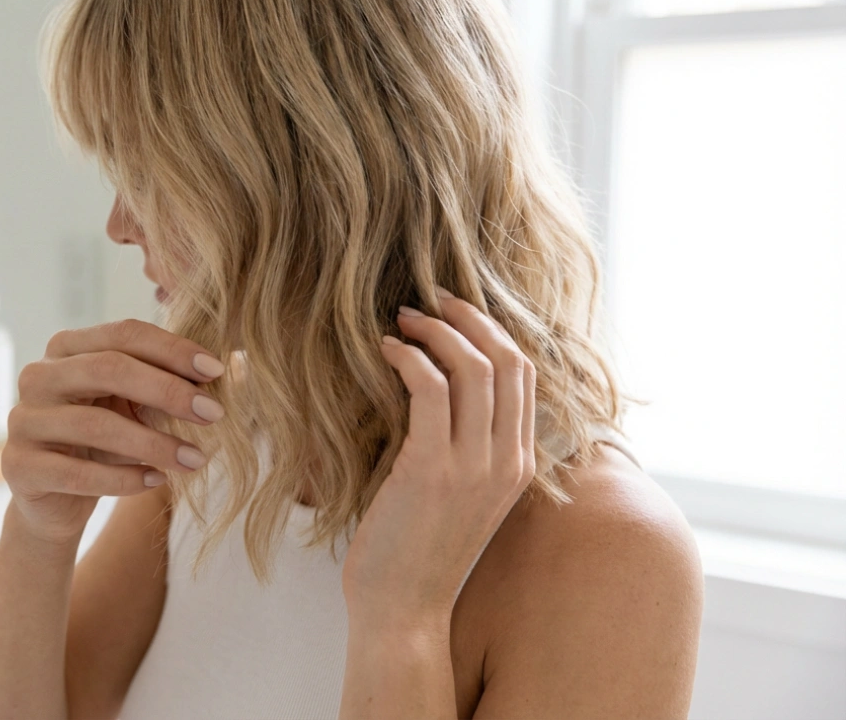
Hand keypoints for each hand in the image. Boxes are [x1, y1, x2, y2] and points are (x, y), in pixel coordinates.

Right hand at [2, 319, 225, 545]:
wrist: (56, 501)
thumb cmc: (106, 443)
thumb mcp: (139, 409)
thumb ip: (177, 385)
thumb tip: (243, 366)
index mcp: (67, 348)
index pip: (123, 333)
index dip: (172, 349)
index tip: (217, 370)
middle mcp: (38, 375)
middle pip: (108, 369)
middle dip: (168, 390)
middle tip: (215, 414)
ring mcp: (23, 420)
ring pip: (95, 425)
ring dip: (154, 443)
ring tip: (195, 459)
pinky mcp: (18, 466)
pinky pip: (76, 472)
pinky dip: (123, 479)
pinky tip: (156, 483)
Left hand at [341, 288, 535, 627]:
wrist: (402, 610)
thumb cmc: (417, 550)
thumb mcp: (458, 494)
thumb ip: (464, 446)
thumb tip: (437, 387)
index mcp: (520, 465)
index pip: (525, 376)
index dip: (491, 332)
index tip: (454, 312)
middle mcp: (508, 462)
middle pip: (509, 360)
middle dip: (469, 318)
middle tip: (429, 300)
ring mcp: (475, 466)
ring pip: (474, 367)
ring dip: (435, 331)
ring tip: (400, 320)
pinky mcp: (433, 469)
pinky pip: (431, 388)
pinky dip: (408, 357)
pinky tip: (385, 350)